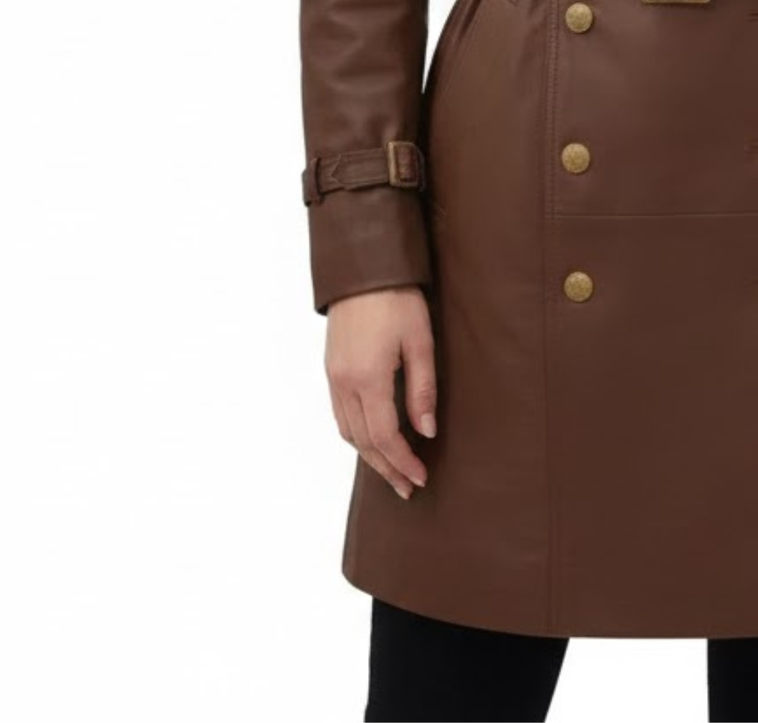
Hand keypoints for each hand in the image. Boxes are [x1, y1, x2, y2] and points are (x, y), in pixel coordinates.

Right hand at [325, 285, 437, 498]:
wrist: (364, 270)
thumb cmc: (397, 300)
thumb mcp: (420, 341)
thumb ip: (423, 388)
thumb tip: (426, 431)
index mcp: (367, 378)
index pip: (384, 437)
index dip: (402, 462)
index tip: (421, 478)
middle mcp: (344, 383)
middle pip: (363, 442)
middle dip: (386, 468)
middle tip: (408, 487)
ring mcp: (333, 377)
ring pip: (348, 431)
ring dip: (370, 455)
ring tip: (393, 471)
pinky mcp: (331, 369)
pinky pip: (340, 414)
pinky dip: (357, 435)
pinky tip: (373, 439)